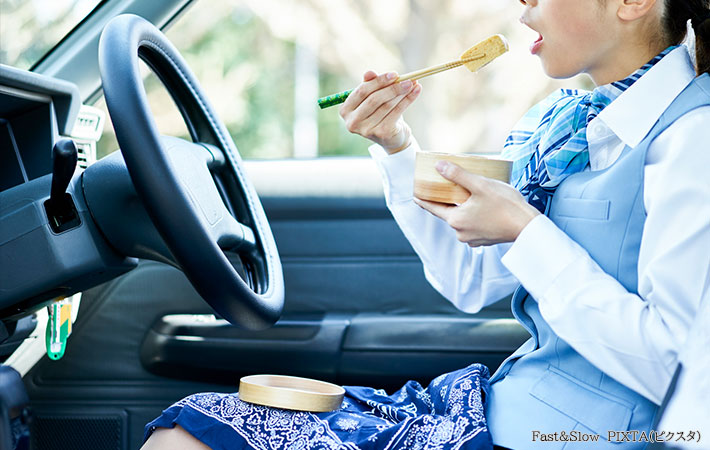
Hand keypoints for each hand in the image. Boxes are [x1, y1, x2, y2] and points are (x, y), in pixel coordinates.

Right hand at [340, 70, 421, 153]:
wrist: (391, 138)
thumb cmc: (380, 114)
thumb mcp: (373, 97)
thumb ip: (370, 84)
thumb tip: (369, 72)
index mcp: (346, 110)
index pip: (361, 91)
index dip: (378, 81)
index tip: (394, 74)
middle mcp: (353, 122)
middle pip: (374, 99)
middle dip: (392, 87)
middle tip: (408, 79)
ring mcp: (366, 130)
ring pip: (387, 105)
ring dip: (402, 93)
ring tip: (413, 84)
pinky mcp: (381, 133)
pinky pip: (397, 112)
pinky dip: (408, 100)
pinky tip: (416, 91)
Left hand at [413, 161, 539, 246]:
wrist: (528, 226)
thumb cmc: (505, 205)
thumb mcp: (480, 185)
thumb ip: (458, 175)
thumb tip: (439, 166)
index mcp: (456, 220)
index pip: (433, 208)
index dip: (424, 200)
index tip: (415, 196)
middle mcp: (461, 233)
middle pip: (449, 213)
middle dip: (449, 201)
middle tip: (450, 187)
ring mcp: (472, 239)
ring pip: (462, 219)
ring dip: (464, 208)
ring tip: (471, 194)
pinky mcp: (484, 240)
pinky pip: (473, 226)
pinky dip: (474, 216)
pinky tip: (483, 206)